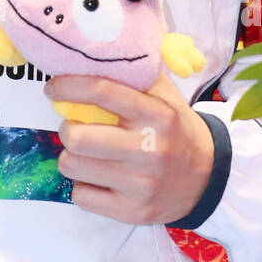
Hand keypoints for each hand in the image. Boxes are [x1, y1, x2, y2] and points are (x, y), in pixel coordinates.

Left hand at [45, 73, 214, 224]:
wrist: (208, 180)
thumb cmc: (177, 131)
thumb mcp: (167, 96)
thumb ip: (137, 74)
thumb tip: (101, 49)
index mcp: (157, 114)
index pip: (101, 91)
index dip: (68, 86)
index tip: (53, 88)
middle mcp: (149, 150)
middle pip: (77, 137)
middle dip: (67, 129)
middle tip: (74, 127)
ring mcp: (140, 185)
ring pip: (73, 167)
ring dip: (71, 157)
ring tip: (85, 153)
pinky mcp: (132, 212)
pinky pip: (81, 196)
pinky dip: (82, 185)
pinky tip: (97, 178)